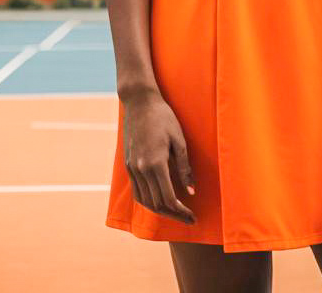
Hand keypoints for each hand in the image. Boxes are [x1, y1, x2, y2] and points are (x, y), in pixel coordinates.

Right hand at [122, 89, 196, 223]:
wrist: (140, 102)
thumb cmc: (164, 117)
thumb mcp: (180, 140)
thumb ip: (184, 168)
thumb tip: (191, 192)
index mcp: (155, 163)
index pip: (168, 199)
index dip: (181, 212)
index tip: (193, 218)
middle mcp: (141, 169)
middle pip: (156, 204)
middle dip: (174, 215)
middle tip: (189, 219)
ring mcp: (132, 168)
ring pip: (144, 201)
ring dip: (160, 211)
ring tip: (176, 213)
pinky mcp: (128, 165)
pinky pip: (137, 192)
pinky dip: (148, 201)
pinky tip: (159, 201)